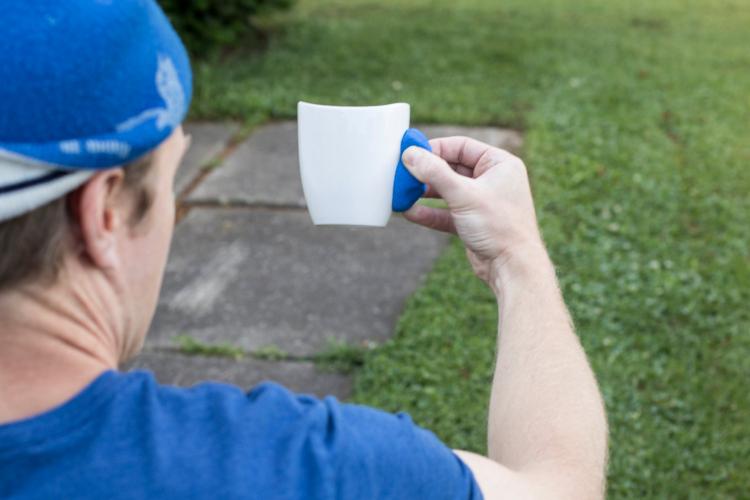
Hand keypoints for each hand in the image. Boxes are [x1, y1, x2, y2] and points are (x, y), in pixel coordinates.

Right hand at [402, 137, 543, 283]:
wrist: (513, 268)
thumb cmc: (499, 226)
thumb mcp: (463, 194)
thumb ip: (434, 172)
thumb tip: (409, 154)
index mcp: (500, 164)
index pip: (461, 146)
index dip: (434, 148)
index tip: (410, 153)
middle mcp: (492, 180)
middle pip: (451, 168)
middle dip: (426, 173)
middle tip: (402, 174)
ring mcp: (482, 202)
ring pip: (447, 191)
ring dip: (424, 193)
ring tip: (402, 194)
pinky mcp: (473, 222)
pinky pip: (447, 212)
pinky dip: (429, 212)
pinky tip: (409, 213)